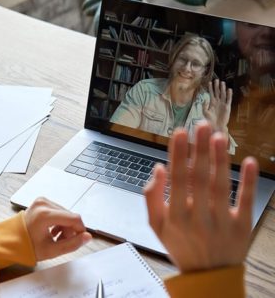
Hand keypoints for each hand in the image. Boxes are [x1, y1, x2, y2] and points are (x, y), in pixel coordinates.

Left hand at [24, 197, 91, 260]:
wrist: (10, 241)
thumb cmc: (27, 247)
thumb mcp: (52, 250)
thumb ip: (72, 244)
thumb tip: (87, 237)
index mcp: (44, 215)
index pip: (74, 218)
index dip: (81, 229)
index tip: (80, 239)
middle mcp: (43, 204)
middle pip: (70, 215)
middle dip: (70, 230)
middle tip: (62, 241)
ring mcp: (42, 201)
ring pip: (65, 213)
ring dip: (65, 226)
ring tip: (56, 237)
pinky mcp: (41, 201)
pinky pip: (58, 210)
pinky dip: (59, 221)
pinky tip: (53, 230)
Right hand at [144, 122, 257, 271]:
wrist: (207, 275)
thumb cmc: (179, 244)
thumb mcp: (156, 225)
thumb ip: (151, 197)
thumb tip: (158, 168)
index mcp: (175, 216)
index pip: (177, 180)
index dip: (178, 155)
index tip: (180, 132)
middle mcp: (197, 218)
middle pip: (199, 178)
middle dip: (200, 150)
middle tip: (202, 125)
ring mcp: (221, 222)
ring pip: (221, 186)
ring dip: (220, 160)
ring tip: (218, 137)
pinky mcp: (242, 227)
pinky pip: (246, 201)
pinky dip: (248, 181)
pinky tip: (249, 161)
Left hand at [203, 79, 232, 132]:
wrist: (216, 126)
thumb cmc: (209, 120)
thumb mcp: (205, 112)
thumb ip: (204, 105)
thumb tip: (205, 99)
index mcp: (212, 103)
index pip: (211, 93)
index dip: (210, 88)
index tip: (209, 82)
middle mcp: (217, 102)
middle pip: (217, 92)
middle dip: (217, 86)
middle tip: (216, 79)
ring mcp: (222, 104)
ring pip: (223, 94)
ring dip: (222, 89)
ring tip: (222, 83)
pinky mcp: (227, 107)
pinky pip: (228, 100)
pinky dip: (229, 95)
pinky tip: (229, 90)